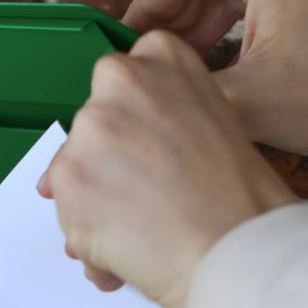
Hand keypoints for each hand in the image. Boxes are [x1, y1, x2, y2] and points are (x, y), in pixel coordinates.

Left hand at [37, 30, 295, 307]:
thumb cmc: (240, 196)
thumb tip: (114, 153)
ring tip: (144, 232)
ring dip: (98, 206)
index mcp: (161, 54)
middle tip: (147, 198)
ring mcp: (89, 128)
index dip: (131, 127)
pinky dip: (90, 242)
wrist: (234, 244)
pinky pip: (67, 215)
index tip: (147, 151)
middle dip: (109, 168)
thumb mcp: (213, 121)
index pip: (120, 84)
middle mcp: (119, 79)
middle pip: (92, 129)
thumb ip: (159, 118)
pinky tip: (127, 253)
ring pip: (74, 174)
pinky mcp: (66, 176)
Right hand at [123, 0, 307, 157]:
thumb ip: (177, 88)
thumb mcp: (241, 100)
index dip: (142, 10)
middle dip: (173, 18)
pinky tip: (218, 55)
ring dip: (203, 21)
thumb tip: (135, 88)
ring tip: (179, 64)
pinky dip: (236, 18)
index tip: (121, 44)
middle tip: (145, 59)